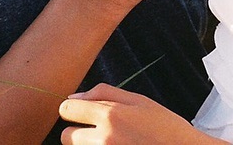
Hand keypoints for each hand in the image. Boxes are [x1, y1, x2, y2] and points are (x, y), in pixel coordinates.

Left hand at [59, 84, 203, 143]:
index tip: (83, 112)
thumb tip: (74, 96)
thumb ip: (104, 93)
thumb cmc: (166, 127)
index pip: (66, 109)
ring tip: (111, 142)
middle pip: (65, 136)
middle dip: (77, 132)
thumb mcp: (139, 100)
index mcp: (110, 115)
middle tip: (98, 131)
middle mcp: (103, 139)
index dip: (73, 109)